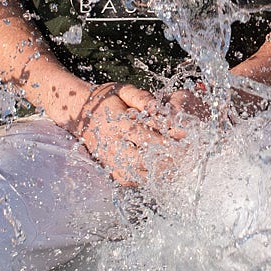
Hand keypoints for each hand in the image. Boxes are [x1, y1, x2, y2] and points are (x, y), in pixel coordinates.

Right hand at [72, 85, 196, 190]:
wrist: (79, 113)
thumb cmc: (106, 99)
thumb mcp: (122, 90)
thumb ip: (142, 98)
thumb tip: (159, 107)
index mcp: (118, 123)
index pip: (146, 136)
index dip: (168, 140)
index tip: (188, 139)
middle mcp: (113, 145)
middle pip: (144, 160)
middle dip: (169, 160)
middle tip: (191, 156)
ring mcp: (111, 160)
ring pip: (139, 174)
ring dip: (162, 172)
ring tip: (184, 166)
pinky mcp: (111, 169)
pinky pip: (132, 181)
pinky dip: (150, 179)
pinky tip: (166, 172)